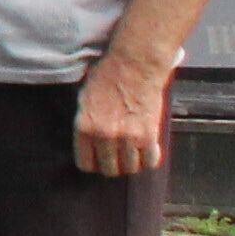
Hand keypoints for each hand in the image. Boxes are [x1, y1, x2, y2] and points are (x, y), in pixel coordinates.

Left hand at [77, 53, 173, 176]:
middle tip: (117, 156)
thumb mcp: (85, 100)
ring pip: (130, 168)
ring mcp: (127, 138)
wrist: (134, 66)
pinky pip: (150, 161)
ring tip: (132, 153)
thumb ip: (86, 123)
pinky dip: (149, 159)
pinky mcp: (149, 135)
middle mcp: (104, 136)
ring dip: (131, 163)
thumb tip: (88, 143)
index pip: (85, 163)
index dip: (93, 163)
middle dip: (113, 165)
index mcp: (84, 127)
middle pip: (109, 169)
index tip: (98, 159)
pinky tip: (146, 150)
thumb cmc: (107, 77)